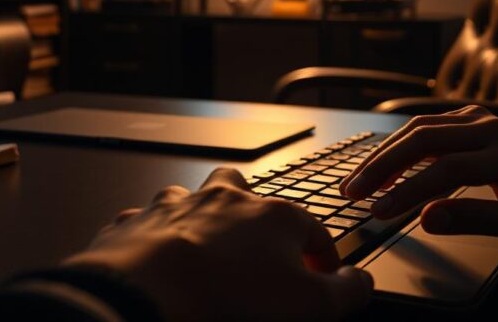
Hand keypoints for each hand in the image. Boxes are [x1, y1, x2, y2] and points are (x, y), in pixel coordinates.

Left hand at [65, 168, 373, 321]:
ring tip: (202, 248)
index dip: (323, 256)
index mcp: (273, 216)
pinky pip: (146, 224)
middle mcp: (225, 199)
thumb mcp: (309, 306)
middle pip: (245, 190)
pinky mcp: (138, 225)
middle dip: (252, 210)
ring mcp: (177, 207)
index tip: (323, 276)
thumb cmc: (227, 299)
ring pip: (192, 198)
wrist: (144, 295)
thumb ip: (346, 293)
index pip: (313, 228)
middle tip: (256, 244)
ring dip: (199, 217)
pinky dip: (152, 239)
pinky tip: (154, 261)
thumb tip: (360, 282)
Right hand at [339, 106, 497, 239]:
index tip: (380, 211)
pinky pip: (424, 126)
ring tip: (357, 182)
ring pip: (418, 128)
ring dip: (383, 154)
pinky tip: (380, 167)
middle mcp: (492, 128)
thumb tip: (429, 219)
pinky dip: (397, 145)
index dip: (410, 190)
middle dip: (382, 165)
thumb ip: (479, 220)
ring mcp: (478, 118)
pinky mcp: (467, 117)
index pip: (448, 169)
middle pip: (425, 138)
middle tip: (352, 192)